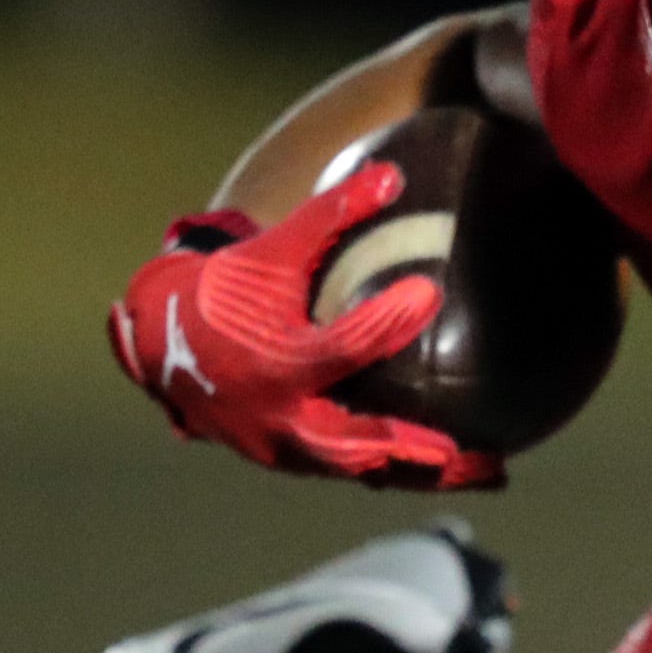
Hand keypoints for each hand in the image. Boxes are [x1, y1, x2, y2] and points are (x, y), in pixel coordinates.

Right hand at [107, 164, 501, 489]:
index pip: (340, 344)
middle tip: (481, 452)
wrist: (160, 348)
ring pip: (365, 471)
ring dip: (425, 476)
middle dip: (421, 451)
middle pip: (362, 445)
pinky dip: (399, 472)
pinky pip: (353, 471)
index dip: (385, 321)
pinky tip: (453, 469)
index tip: (427, 293)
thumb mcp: (270, 250)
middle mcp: (281, 415)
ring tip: (491, 472)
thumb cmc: (222, 291)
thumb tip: (392, 176)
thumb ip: (329, 216)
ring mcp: (285, 448)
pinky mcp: (292, 460)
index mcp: (274, 361)